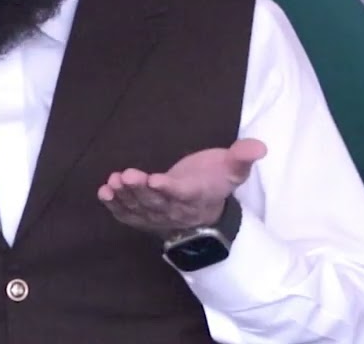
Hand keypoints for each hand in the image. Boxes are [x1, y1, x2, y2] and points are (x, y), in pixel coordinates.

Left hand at [97, 138, 266, 236]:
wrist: (204, 210)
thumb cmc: (215, 181)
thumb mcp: (233, 169)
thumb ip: (242, 157)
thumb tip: (259, 146)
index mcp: (196, 196)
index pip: (182, 194)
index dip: (169, 189)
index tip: (156, 180)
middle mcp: (175, 209)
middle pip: (156, 202)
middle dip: (140, 190)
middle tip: (126, 176)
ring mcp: (157, 215)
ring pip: (139, 208)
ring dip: (124, 197)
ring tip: (113, 182)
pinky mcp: (144, 216)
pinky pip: (129, 215)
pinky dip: (115, 207)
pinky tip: (104, 193)